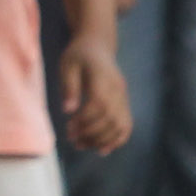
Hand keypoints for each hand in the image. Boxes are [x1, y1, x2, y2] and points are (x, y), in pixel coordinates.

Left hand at [56, 35, 131, 154]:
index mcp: (103, 77)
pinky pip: (127, 125)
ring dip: (101, 140)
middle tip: (73, 140)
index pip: (98, 104)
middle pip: (110, 118)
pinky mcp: (124, 103)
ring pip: (120, 125)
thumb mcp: (68, 65)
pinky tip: (102, 149)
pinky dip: (117, 140)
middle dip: (91, 133)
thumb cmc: (78, 55)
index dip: (84, 120)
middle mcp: (117, 88)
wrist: (98, 46)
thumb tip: (68, 110)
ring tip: (82, 145)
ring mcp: (123, 96)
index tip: (69, 128)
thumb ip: (69, 86)